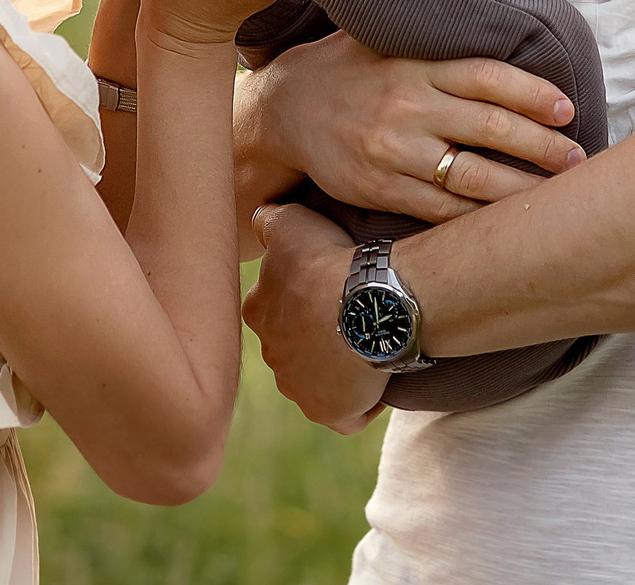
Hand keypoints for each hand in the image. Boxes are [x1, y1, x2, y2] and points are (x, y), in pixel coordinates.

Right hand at [240, 32, 583, 222]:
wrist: (284, 110)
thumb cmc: (346, 70)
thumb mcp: (383, 39)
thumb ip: (434, 37)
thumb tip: (494, 9)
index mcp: (413, 66)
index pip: (486, 77)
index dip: (532, 93)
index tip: (566, 108)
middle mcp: (407, 108)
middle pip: (491, 128)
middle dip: (543, 145)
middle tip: (576, 157)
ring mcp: (393, 152)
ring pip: (473, 176)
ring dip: (522, 188)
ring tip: (555, 193)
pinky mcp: (381, 189)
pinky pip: (441, 209)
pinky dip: (479, 217)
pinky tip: (507, 219)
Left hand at [242, 203, 385, 431]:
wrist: (367, 304)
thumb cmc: (328, 261)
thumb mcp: (292, 222)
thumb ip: (269, 220)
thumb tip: (259, 219)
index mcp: (258, 312)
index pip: (273, 307)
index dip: (300, 298)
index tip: (326, 288)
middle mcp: (272, 355)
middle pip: (293, 347)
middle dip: (314, 337)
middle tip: (348, 318)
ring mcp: (298, 389)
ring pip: (316, 382)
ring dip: (335, 370)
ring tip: (367, 346)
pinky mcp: (329, 414)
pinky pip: (344, 415)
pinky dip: (359, 405)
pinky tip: (376, 384)